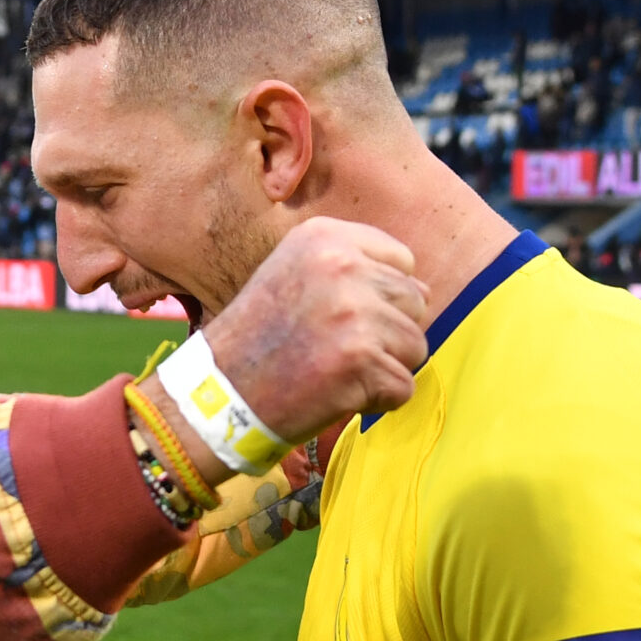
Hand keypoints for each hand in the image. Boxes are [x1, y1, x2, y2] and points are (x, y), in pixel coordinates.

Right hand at [181, 217, 427, 445]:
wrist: (216, 393)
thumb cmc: (259, 338)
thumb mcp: (296, 274)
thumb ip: (354, 270)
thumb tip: (423, 288)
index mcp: (325, 238)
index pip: (403, 262)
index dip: (381, 297)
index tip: (340, 316)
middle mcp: (342, 266)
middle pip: (415, 303)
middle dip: (388, 334)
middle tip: (334, 349)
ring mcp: (353, 313)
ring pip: (416, 346)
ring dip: (384, 368)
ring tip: (333, 371)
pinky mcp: (360, 361)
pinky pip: (403, 388)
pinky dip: (377, 402)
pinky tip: (334, 395)